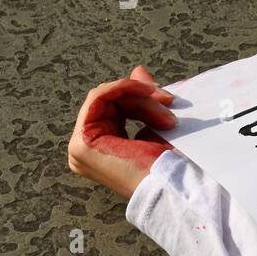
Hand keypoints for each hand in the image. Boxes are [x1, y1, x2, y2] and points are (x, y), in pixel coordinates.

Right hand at [68, 65, 176, 199]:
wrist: (175, 185)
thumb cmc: (173, 164)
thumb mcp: (158, 122)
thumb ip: (144, 97)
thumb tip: (138, 70)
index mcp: (103, 147)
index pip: (115, 106)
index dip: (142, 96)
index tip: (171, 98)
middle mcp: (88, 149)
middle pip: (110, 101)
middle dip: (142, 95)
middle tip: (170, 100)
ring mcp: (81, 148)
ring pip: (107, 97)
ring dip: (140, 96)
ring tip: (166, 107)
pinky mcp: (82, 143)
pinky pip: (99, 97)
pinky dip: (124, 88)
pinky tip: (148, 94)